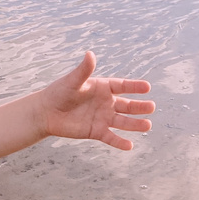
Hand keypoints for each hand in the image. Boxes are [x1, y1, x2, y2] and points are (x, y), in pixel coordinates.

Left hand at [39, 51, 154, 150]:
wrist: (46, 113)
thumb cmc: (59, 93)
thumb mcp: (73, 81)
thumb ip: (83, 70)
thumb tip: (90, 54)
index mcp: (103, 88)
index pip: (122, 86)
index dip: (134, 87)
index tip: (147, 87)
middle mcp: (106, 103)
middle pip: (127, 105)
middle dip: (139, 107)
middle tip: (152, 107)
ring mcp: (102, 118)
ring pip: (122, 122)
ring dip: (135, 124)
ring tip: (148, 125)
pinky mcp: (96, 131)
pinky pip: (111, 137)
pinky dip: (119, 142)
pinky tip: (130, 145)